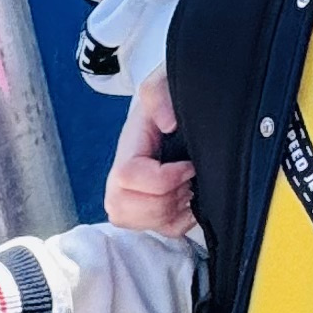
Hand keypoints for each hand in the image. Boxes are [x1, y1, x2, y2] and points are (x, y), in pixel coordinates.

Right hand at [104, 71, 191, 233]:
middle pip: (122, 209)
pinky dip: (181, 221)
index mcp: (129, 146)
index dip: (161, 179)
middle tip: (188, 180)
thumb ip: (159, 94)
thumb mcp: (164, 81)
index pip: (127, 175)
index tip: (189, 166)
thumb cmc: (171, 95)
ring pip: (138, 225)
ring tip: (189, 189)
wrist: (179, 104)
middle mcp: (125, 176)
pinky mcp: (153, 209)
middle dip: (164, 201)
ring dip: (171, 212)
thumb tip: (168, 123)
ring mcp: (136, 195)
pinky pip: (162, 231)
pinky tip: (191, 200)